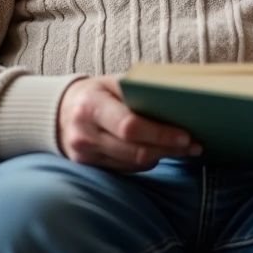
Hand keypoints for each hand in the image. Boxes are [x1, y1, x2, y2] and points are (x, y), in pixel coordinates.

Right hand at [57, 75, 200, 170]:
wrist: (57, 112)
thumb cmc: (95, 92)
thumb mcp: (111, 82)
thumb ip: (138, 91)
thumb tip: (178, 100)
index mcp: (91, 106)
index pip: (130, 127)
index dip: (160, 134)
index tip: (186, 135)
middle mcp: (85, 134)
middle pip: (135, 151)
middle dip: (169, 149)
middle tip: (195, 145)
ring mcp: (85, 156)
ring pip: (133, 164)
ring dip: (162, 157)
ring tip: (186, 149)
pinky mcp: (89, 168)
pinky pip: (125, 170)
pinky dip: (147, 162)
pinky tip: (162, 152)